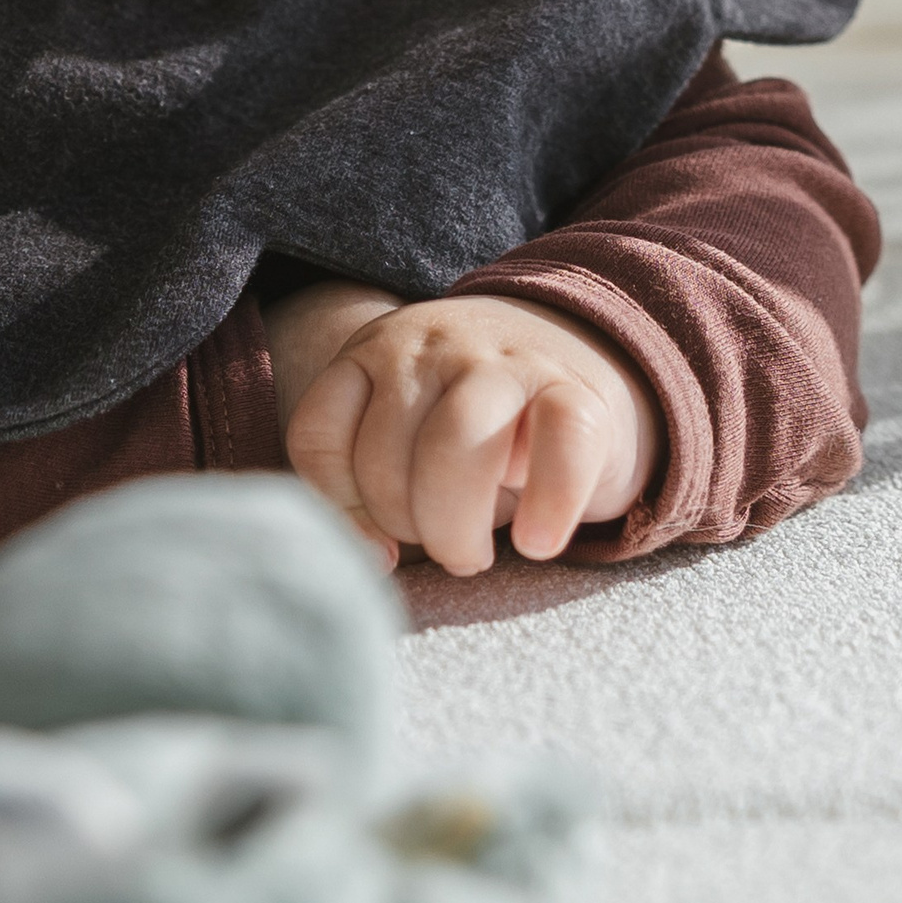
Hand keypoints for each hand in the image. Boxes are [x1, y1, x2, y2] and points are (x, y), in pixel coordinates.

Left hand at [269, 285, 658, 574]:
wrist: (581, 353)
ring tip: (472, 555)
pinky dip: (546, 507)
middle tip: (439, 544)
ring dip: (456, 526)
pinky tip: (536, 541)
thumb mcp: (407, 430)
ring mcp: (506, 362)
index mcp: (375, 352)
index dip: (338, 508)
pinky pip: (558, 448)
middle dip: (406, 525)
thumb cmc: (478, 424)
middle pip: (385, 453)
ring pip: (456, 445)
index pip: (320, 433)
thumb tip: (372, 556)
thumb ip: (368, 479)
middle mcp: (432, 346)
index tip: (378, 546)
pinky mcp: (577, 392)